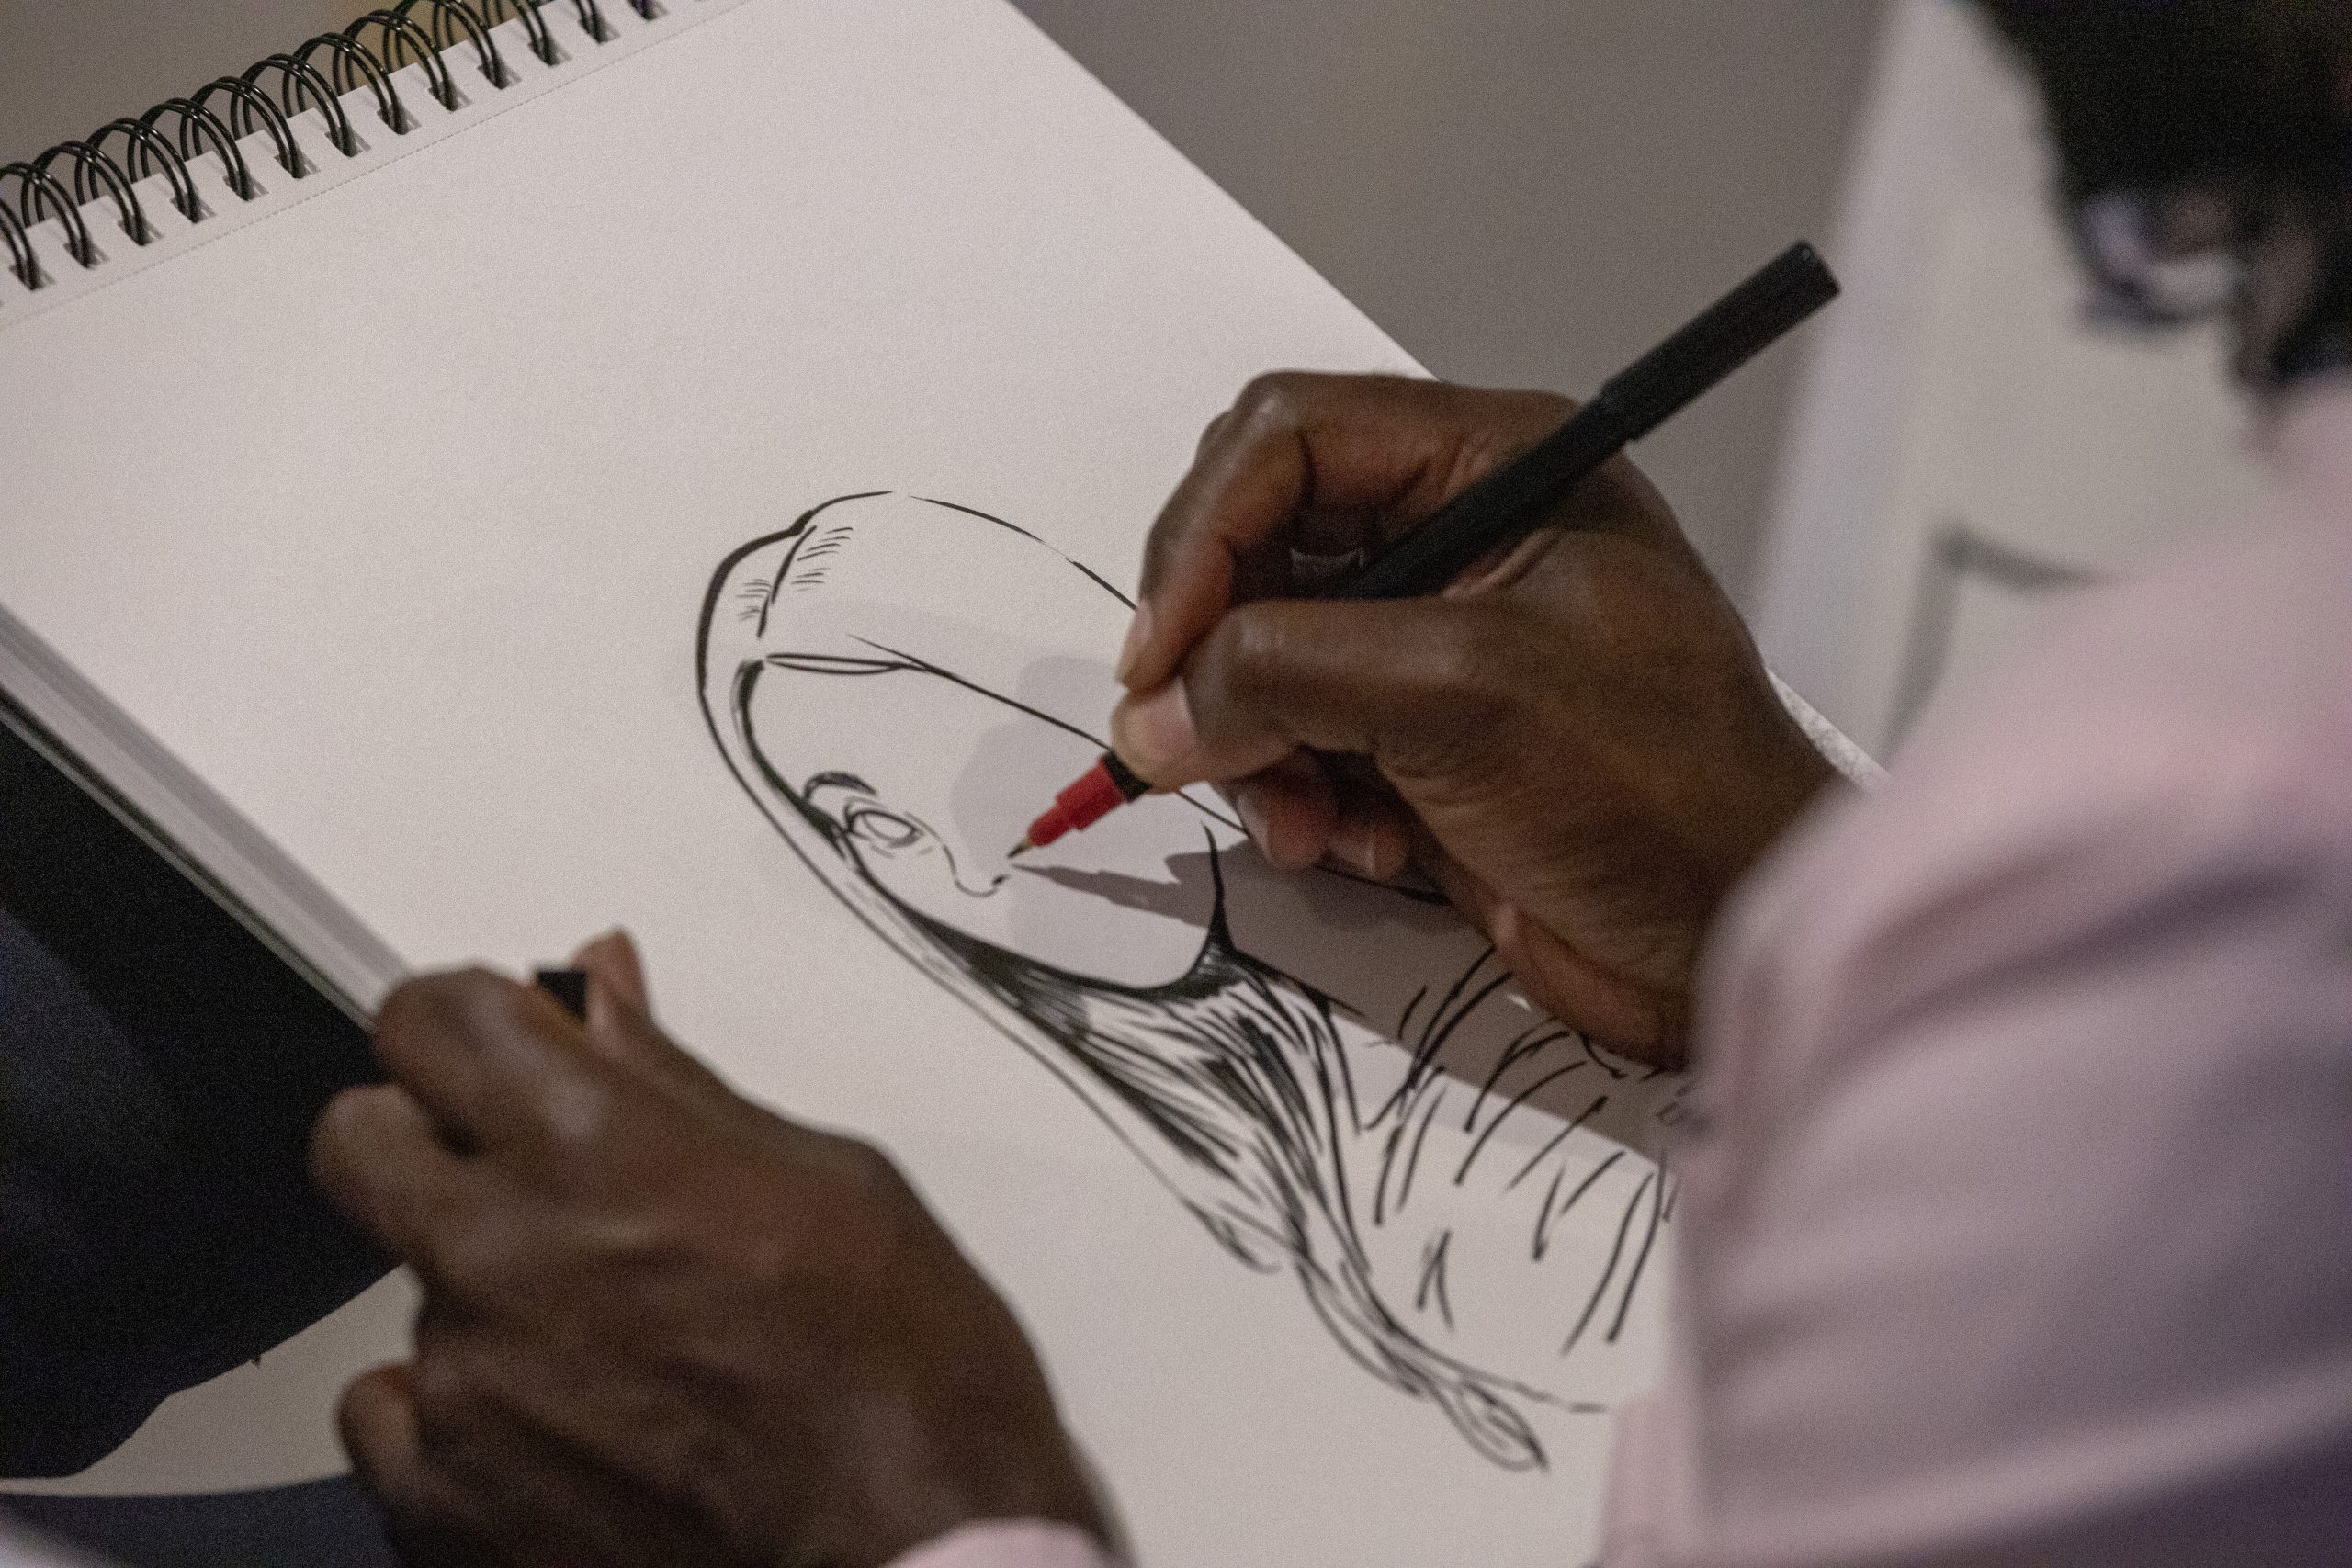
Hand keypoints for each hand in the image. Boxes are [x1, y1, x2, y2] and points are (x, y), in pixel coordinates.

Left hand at [310, 934, 1109, 1567]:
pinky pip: (395, 1426)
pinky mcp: (445, 1508)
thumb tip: (599, 994)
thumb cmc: (903, 1369)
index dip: (472, 1025)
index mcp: (591, 1144)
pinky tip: (565, 1433)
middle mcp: (496, 1252)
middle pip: (356, 1139)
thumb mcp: (824, 1173)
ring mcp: (460, 1388)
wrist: (913, 1549)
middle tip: (525, 1179)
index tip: (509, 1050)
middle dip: (426, 1138)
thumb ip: (673, 1083)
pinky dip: (460, 1425)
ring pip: (406, 1294)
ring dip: (486, 1298)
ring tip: (610, 1348)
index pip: (428, 1017)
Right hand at [1110, 373, 1839, 1064]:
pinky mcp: (1426, 746)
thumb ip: (1286, 674)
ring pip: (1264, 661)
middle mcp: (1461, 537)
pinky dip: (1305, 802)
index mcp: (1496, 466)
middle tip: (1193, 745)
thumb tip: (1155, 711)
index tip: (1162, 650)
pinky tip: (1365, 849)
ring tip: (1309, 825)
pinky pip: (1303, 747)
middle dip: (1219, 656)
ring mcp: (1439, 646)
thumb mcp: (1461, 694)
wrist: (1735, 944)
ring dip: (1258, 750)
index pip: (1290, 440)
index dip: (1205, 531)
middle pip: (1262, 548)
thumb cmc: (1655, 788)